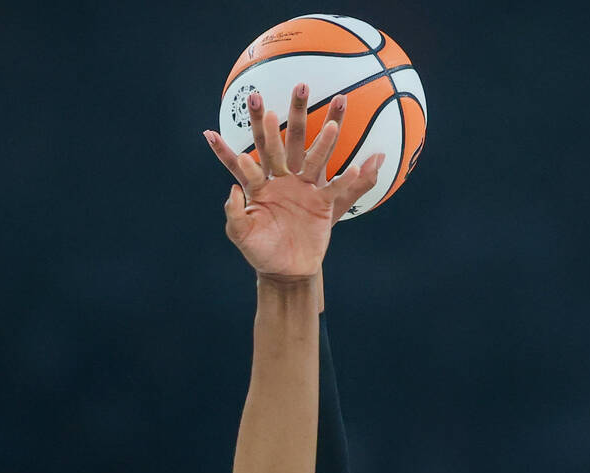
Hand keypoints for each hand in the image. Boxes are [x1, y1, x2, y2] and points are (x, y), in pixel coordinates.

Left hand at [205, 86, 384, 274]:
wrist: (284, 269)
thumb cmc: (261, 250)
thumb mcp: (243, 236)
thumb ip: (234, 215)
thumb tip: (232, 190)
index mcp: (260, 185)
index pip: (249, 159)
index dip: (241, 143)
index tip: (251, 118)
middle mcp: (283, 180)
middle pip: (287, 142)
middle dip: (293, 114)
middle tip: (301, 86)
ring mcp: (304, 189)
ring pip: (316, 158)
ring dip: (326, 140)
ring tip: (334, 122)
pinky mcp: (322, 204)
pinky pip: (336, 189)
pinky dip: (347, 180)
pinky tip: (358, 166)